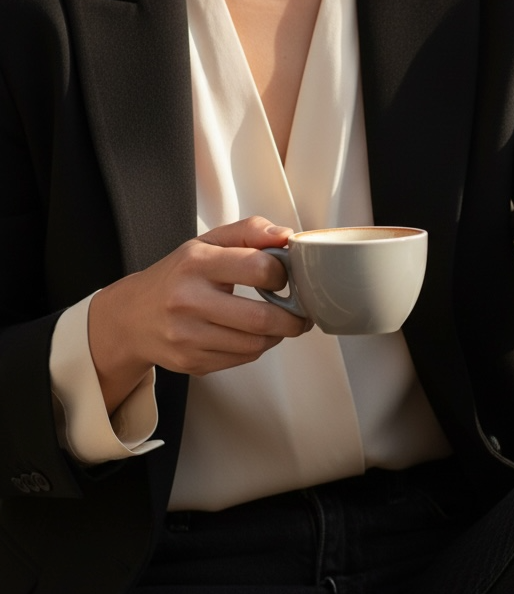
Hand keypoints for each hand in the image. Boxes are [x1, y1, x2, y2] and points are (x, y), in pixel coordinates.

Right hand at [89, 216, 308, 413]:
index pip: (258, 268)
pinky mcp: (191, 362)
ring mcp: (187, 336)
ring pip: (256, 344)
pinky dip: (256, 347)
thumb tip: (286, 236)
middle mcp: (188, 300)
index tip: (284, 277)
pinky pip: (242, 359)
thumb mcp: (208, 242)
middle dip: (292, 318)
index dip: (282, 274)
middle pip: (261, 318)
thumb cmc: (178, 276)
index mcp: (196, 264)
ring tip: (278, 322)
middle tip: (301, 313)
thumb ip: (250, 232)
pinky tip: (251, 334)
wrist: (132, 317)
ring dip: (277, 335)